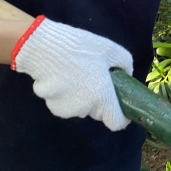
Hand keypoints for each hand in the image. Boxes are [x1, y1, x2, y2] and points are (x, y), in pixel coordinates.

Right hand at [11, 16, 131, 130]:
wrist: (44, 48)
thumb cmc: (80, 47)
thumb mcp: (110, 49)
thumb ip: (124, 64)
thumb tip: (126, 74)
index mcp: (102, 97)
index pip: (116, 123)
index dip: (121, 117)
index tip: (121, 106)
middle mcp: (85, 108)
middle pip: (98, 112)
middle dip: (100, 100)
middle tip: (95, 79)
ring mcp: (67, 109)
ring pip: (81, 108)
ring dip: (82, 98)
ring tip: (75, 75)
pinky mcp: (51, 106)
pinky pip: (64, 104)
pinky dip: (65, 96)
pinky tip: (60, 78)